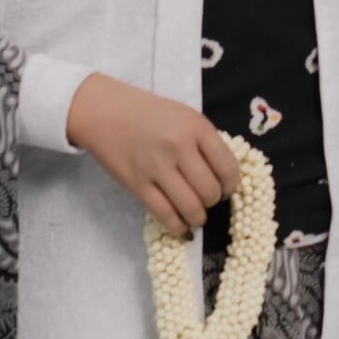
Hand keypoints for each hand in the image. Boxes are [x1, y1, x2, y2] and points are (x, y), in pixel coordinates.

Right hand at [67, 71, 241, 235]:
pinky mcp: (137, 185)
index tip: (226, 188)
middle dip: (213, 201)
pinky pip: (165, 215)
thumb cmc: (150, 113)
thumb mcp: (186, 116)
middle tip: (207, 199)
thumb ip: (205, 143)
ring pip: (191, 208)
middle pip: (210, 191)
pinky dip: (178, 227)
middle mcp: (179, 147)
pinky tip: (182, 227)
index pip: (228, 167)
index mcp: (197, 127)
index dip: (231, 184)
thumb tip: (224, 177)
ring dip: (198, 218)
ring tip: (196, 215)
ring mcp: (157, 167)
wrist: (106, 111)